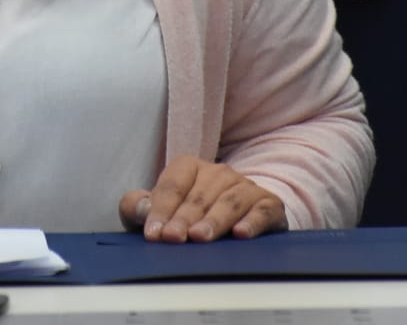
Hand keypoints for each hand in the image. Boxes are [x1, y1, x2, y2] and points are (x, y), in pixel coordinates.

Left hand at [120, 155, 286, 242]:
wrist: (238, 218)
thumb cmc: (189, 214)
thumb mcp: (159, 209)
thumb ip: (138, 206)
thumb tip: (139, 210)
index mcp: (189, 167)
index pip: (172, 186)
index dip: (160, 209)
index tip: (153, 233)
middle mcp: (219, 172)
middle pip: (198, 196)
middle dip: (183, 219)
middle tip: (173, 238)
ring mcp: (245, 186)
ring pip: (228, 202)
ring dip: (213, 220)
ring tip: (200, 237)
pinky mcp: (268, 204)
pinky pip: (261, 211)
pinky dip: (251, 222)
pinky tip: (240, 234)